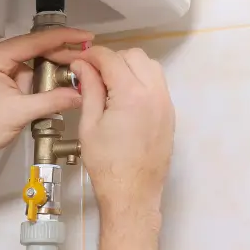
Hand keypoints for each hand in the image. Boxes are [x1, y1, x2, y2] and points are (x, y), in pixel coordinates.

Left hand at [0, 28, 92, 165]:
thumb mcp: (19, 113)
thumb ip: (52, 101)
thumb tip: (80, 94)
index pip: (35, 41)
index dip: (63, 38)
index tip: (86, 36)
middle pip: (36, 48)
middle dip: (61, 54)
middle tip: (88, 57)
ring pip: (34, 61)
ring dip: (54, 68)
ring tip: (79, 72)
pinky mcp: (2, 79)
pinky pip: (28, 74)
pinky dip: (44, 80)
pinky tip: (60, 85)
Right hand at [71, 46, 174, 221]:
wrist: (132, 193)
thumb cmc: (107, 165)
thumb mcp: (89, 125)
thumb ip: (89, 89)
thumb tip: (82, 67)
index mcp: (131, 95)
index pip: (111, 59)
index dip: (91, 55)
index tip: (79, 61)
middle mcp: (154, 94)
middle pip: (134, 56)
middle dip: (111, 59)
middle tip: (92, 74)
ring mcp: (165, 104)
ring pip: (150, 66)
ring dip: (129, 67)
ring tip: (109, 85)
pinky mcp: (169, 114)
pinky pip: (157, 84)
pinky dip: (141, 80)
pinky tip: (124, 97)